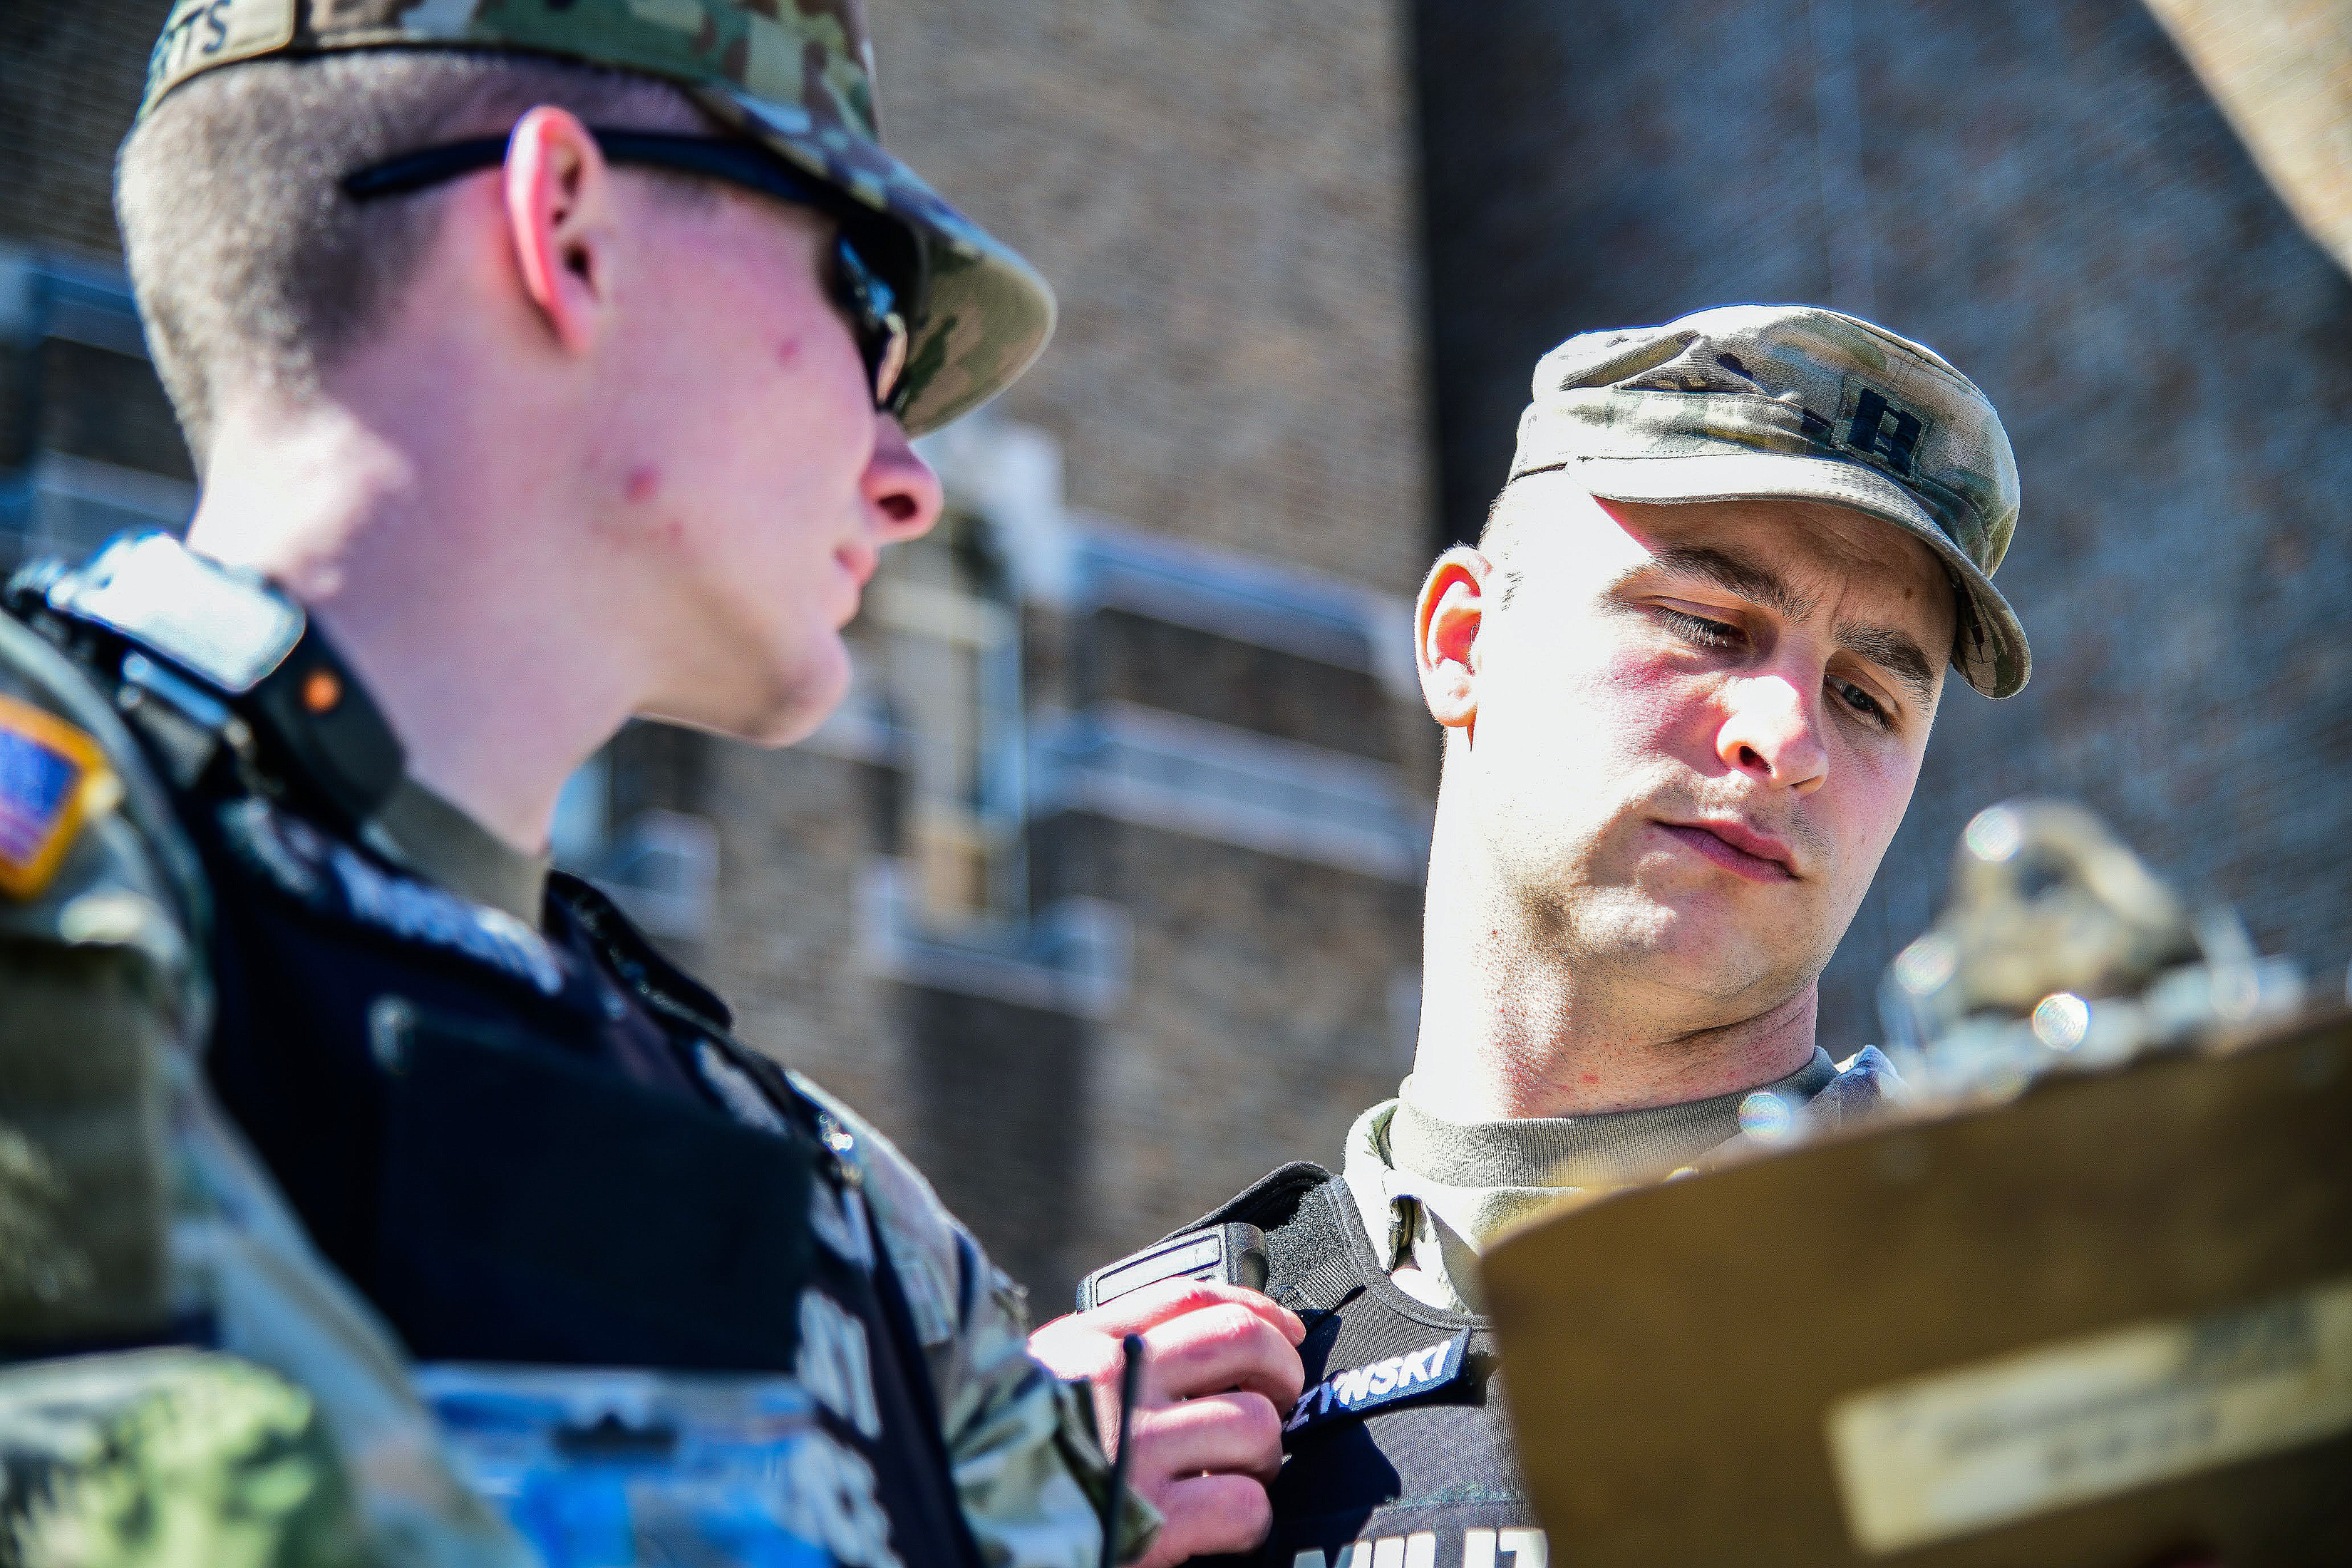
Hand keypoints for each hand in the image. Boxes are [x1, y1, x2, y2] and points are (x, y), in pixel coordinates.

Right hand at [1029, 1280, 1306, 1566]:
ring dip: (1263, 1455)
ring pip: (1255, 1424)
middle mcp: (1114, 1382)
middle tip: (1280, 1400)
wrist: (976, 1524)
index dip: (1257, 1308)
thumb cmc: (1013, 1460)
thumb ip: (1108, 1354)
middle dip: (1283, 1372)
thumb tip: (1205, 1345)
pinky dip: (1250, 1518)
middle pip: (1241, 1341)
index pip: (1190, 1296)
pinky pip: (1242, 1504)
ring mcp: (1134, 1449)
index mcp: (1087, 1344)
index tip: (1283, 1330)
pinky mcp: (1151, 1522)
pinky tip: (1226, 1524)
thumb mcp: (1047, 1382)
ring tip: (1236, 1473)